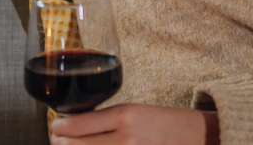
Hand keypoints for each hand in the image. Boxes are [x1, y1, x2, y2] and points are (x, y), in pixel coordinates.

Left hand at [49, 104, 218, 144]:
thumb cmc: (164, 124)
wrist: (197, 138)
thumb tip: (73, 126)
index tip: (55, 127)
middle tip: (57, 141)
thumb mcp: (135, 112)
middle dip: (60, 144)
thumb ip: (107, 119)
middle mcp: (126, 139)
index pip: (77, 125)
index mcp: (126, 116)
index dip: (59, 128)